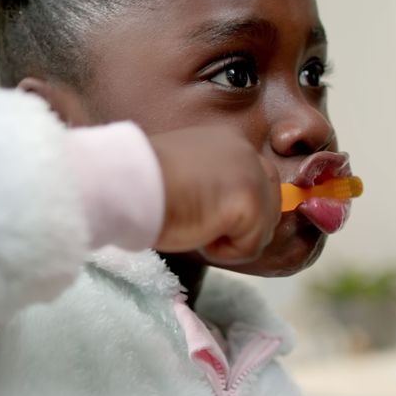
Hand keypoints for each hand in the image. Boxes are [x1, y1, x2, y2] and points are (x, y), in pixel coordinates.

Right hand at [148, 127, 280, 263]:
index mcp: (227, 142)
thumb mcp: (183, 173)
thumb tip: (224, 210)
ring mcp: (251, 176)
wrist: (125, 185)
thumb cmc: (140, 184)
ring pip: (263, 228)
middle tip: (201, 226)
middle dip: (242, 226)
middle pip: (270, 205)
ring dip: (231, 239)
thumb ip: (210, 182)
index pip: (255, 181)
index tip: (205, 217)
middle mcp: (246, 153)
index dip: (237, 209)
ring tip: (195, 228)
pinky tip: (199, 237)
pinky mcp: (249, 203)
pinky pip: (251, 247)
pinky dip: (225, 253)